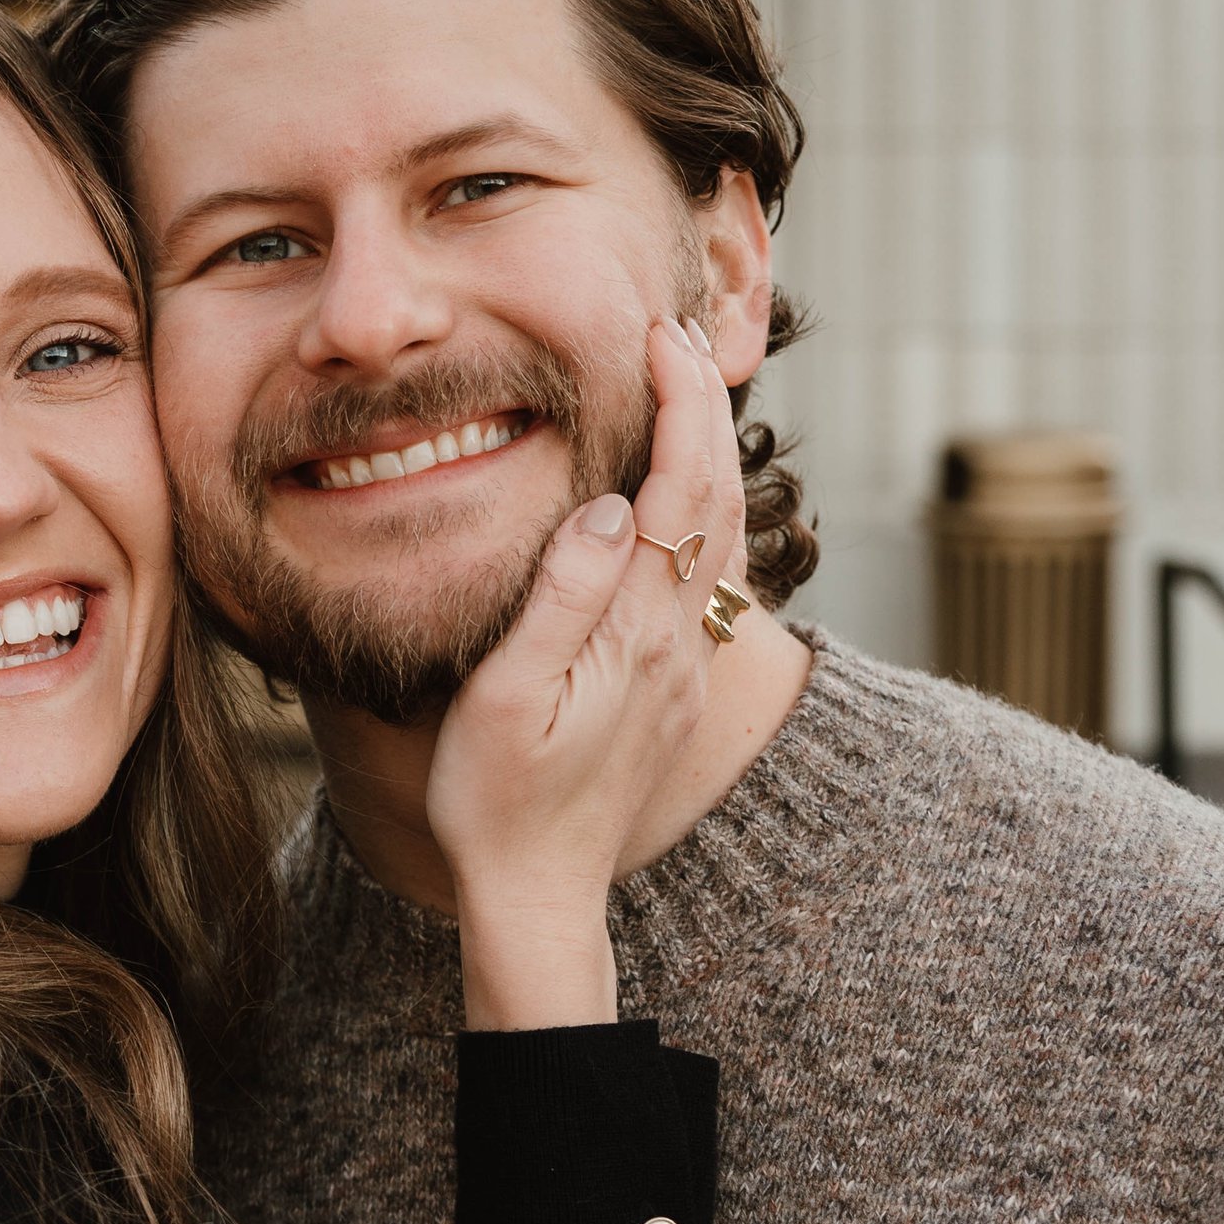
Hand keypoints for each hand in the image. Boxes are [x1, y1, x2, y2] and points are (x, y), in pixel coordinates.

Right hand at [426, 313, 746, 1028]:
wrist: (540, 893)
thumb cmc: (497, 801)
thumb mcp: (504, 700)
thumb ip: (558, 599)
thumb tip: (606, 506)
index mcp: (637, 632)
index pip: (680, 489)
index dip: (679, 403)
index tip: (660, 335)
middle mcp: (678, 640)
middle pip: (720, 499)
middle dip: (705, 405)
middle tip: (679, 331)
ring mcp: (684, 662)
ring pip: (727, 533)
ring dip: (714, 450)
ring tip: (688, 384)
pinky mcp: (674, 680)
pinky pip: (713, 569)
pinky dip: (708, 502)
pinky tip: (685, 488)